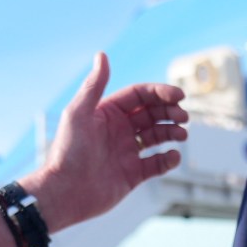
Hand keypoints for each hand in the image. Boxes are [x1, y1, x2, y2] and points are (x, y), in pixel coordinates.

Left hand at [23, 53, 187, 230]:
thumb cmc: (68, 151)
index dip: (160, 93)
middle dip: (170, 111)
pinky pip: (157, 164)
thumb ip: (94, 85)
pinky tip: (173, 156)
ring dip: (172, 132)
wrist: (64, 192)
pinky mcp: (132, 174)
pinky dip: (168, 159)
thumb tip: (102, 54)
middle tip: (183, 116)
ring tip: (182, 134)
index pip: (140, 96)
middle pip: (152, 114)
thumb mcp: (78, 113)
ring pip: (157, 136)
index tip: (178, 96)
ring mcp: (126, 152)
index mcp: (107, 113)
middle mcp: (118, 130)